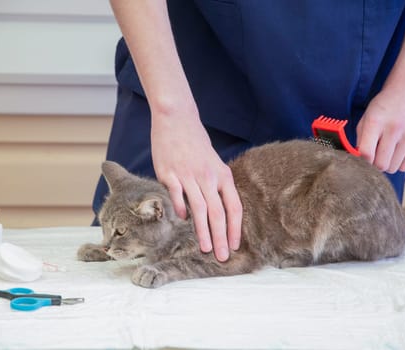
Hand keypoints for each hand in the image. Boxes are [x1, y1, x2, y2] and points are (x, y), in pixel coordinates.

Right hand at [151, 105, 241, 261]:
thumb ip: (215, 186)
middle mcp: (208, 177)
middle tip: (222, 257)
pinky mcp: (169, 174)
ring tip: (206, 249)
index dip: (235, 228)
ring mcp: (188, 175)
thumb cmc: (196, 144)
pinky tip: (183, 221)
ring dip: (203, 232)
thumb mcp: (213, 163)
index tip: (235, 246)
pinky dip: (181, 211)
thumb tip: (213, 212)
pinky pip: (177, 197)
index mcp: (222, 175)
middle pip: (218, 213)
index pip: (234, 207)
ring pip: (199, 210)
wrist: (177, 119)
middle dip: (221, 238)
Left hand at [356, 85, 404, 172]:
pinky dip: (399, 163)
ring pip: (393, 168)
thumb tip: (358, 160)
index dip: (362, 161)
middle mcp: (394, 129)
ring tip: (386, 152)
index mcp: (375, 122)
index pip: (366, 153)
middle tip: (374, 157)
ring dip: (387, 164)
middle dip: (374, 165)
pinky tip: (396, 152)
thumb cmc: (385, 105)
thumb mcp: (366, 118)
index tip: (363, 159)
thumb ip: (360, 139)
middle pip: (381, 164)